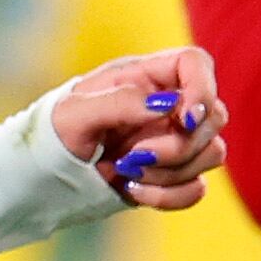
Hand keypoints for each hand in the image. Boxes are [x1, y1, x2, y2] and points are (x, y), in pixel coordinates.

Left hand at [49, 49, 226, 208]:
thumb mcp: (76, 112)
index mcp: (145, 77)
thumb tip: (167, 104)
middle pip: (213, 115)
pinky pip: (197, 189)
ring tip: (126, 172)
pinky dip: (169, 196)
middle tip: (134, 156)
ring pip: (210, 154)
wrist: (47, 174)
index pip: (195, 64)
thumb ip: (122, 101)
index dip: (203, 88)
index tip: (185, 119)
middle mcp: (167, 106)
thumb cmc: (55, 132)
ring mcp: (174, 141)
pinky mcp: (174, 175)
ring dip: (170, 172)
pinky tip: (134, 191)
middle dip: (178, 144)